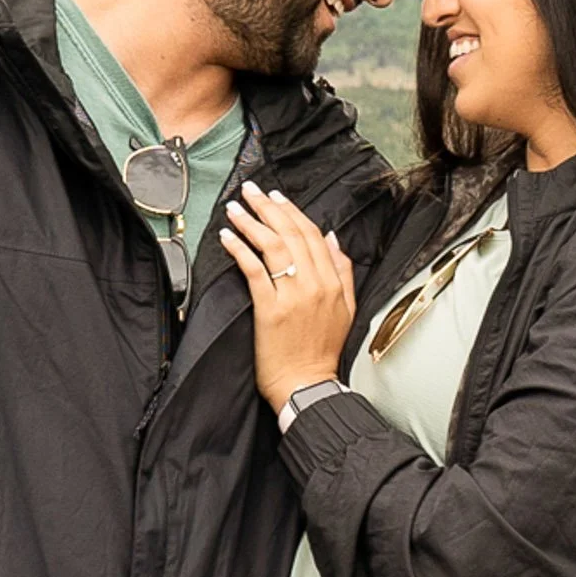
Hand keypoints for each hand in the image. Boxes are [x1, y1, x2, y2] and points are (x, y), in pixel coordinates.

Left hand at [219, 181, 356, 410]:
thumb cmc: (322, 352)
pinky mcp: (269, 310)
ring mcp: (292, 296)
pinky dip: (240, 249)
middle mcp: (314, 284)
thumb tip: (333, 238)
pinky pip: (253, 270)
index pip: (313, 236)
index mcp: (333, 283)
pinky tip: (228, 237)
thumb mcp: (346, 309)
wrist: (308, 385)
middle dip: (268, 208)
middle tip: (251, 191)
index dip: (293, 212)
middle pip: (291, 234)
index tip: (277, 197)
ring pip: (272, 247)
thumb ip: (343, 271)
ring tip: (235, 209)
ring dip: (251, 222)